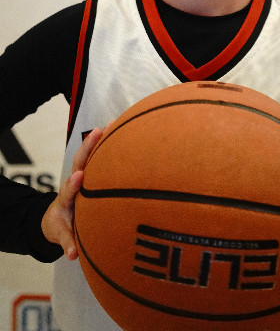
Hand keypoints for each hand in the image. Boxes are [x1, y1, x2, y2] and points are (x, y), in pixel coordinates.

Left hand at [41, 125, 108, 259]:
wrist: (57, 216)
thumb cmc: (62, 226)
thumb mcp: (62, 235)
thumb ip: (68, 243)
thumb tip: (73, 256)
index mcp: (67, 198)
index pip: (69, 188)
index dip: (74, 183)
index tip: (80, 176)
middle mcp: (76, 182)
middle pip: (80, 161)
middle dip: (88, 147)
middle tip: (98, 131)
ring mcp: (84, 175)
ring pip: (91, 155)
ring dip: (100, 140)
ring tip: (113, 123)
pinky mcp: (92, 173)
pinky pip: (100, 156)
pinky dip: (110, 144)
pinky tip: (123, 131)